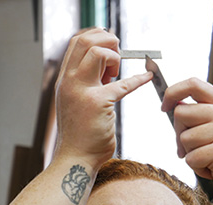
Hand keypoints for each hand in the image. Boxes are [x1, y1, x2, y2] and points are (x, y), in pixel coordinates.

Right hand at [55, 28, 152, 168]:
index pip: (76, 43)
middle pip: (84, 40)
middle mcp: (69, 82)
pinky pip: (122, 84)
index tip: (110, 47)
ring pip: (97, 52)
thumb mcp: (76, 103)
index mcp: (65, 80)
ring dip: (114, 56)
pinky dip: (137, 79)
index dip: (96, 38)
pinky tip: (147, 77)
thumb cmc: (79, 135)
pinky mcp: (98, 103)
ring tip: (118, 72)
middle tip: (118, 53)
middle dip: (106, 39)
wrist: (75, 159)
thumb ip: (87, 84)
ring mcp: (81, 91)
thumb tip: (106, 71)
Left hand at [162, 78, 212, 201]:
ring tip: (208, 159)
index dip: (172, 92)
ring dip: (189, 153)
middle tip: (194, 147)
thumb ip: (199, 113)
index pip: (193, 84)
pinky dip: (196, 168)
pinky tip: (212, 168)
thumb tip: (172, 104)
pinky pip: (191, 158)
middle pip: (181, 113)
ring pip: (184, 138)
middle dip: (180, 133)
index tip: (164, 107)